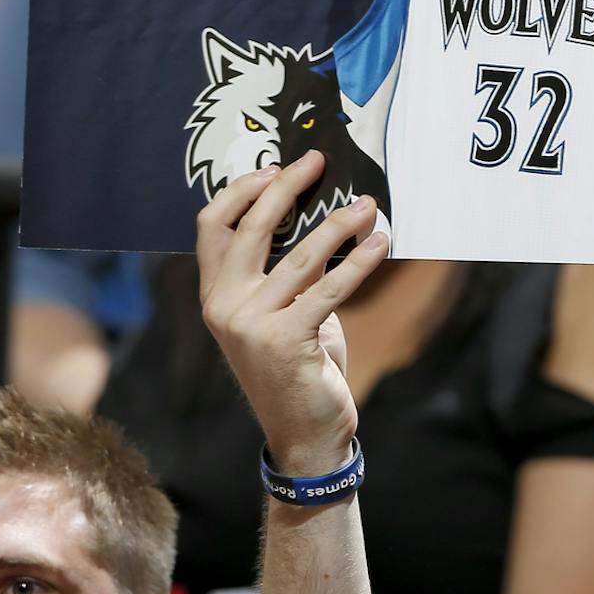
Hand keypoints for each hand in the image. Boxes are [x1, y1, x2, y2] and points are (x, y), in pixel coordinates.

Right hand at [196, 151, 389, 474]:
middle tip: (318, 160)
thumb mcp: (287, 313)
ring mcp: (252, 325)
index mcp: (216, 295)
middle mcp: (225, 307)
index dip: (242, 191)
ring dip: (340, 224)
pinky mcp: (287, 340)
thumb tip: (327, 218)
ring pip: (301, 255)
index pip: (212, 227)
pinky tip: (381, 243)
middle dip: (286, 186)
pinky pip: (330, 287)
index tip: (276, 167)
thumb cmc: (299, 367)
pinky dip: (359, 260)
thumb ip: (292, 274)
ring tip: (368, 204)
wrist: (305, 433)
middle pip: (253, 228)